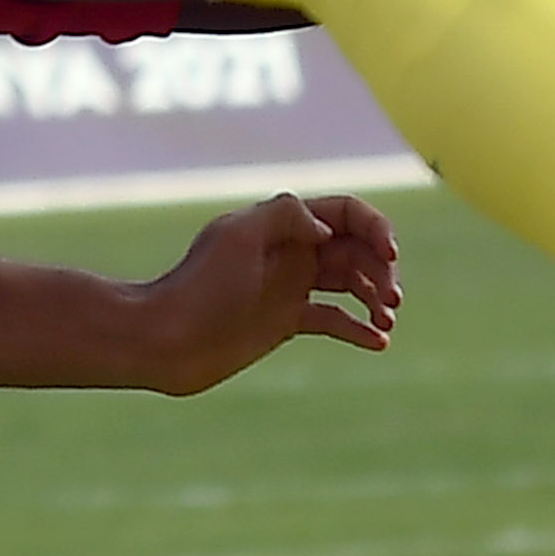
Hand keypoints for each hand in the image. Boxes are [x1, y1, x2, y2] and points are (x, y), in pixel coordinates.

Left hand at [130, 190, 406, 390]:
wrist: (164, 341)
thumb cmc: (197, 288)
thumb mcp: (237, 238)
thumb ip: (283, 216)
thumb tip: (326, 229)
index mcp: (281, 224)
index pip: (345, 213)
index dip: (375, 228)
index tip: (389, 256)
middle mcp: (290, 251)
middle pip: (355, 249)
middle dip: (381, 268)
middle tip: (390, 299)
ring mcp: (289, 286)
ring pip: (350, 283)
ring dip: (376, 297)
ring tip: (387, 319)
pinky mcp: (285, 320)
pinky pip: (333, 319)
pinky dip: (358, 328)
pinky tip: (378, 342)